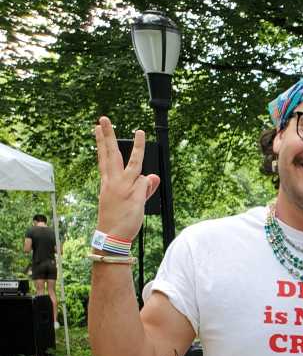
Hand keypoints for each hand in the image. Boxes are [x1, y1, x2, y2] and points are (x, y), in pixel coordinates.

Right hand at [94, 117, 159, 241]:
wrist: (112, 236)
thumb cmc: (118, 220)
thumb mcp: (130, 201)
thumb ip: (143, 188)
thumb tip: (152, 176)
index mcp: (108, 183)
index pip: (104, 158)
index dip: (101, 143)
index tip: (97, 129)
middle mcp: (114, 182)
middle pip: (111, 154)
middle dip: (107, 136)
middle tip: (103, 119)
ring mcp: (123, 187)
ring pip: (133, 162)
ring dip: (137, 147)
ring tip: (140, 132)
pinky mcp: (133, 194)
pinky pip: (145, 183)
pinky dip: (147, 186)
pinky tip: (142, 194)